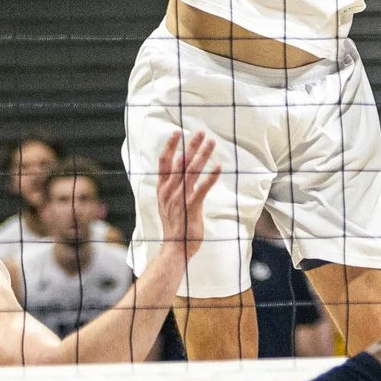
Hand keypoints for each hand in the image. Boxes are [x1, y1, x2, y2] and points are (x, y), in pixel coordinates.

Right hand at [149, 131, 221, 260]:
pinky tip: (218, 167)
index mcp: (162, 189)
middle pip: (180, 162)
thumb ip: (175, 187)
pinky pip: (202, 188)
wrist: (175, 248)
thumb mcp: (169, 204)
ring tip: (211, 143)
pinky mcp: (191, 207)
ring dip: (202, 155)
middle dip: (191, 146)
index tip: (177, 132)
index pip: (164, 162)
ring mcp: (179, 199)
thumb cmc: (175, 226)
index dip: (170, 146)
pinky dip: (210, 177)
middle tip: (201, 132)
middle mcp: (169, 191)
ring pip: (192, 171)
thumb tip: (184, 171)